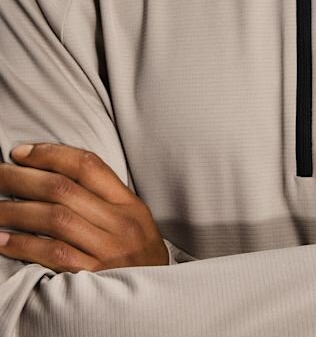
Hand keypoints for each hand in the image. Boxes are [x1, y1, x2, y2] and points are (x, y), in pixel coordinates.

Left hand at [0, 142, 169, 271]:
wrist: (160, 304)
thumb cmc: (138, 257)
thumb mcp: (133, 220)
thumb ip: (103, 199)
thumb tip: (53, 175)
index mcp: (129, 203)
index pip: (88, 165)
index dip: (51, 154)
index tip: (21, 152)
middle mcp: (120, 222)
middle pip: (64, 189)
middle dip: (23, 179)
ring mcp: (108, 250)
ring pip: (55, 219)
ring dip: (16, 211)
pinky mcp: (93, 277)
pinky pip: (53, 254)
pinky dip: (23, 245)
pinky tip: (2, 240)